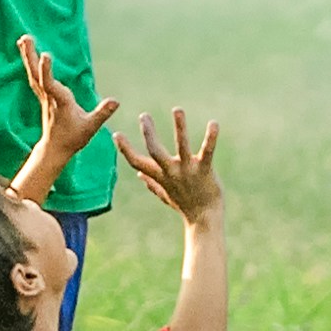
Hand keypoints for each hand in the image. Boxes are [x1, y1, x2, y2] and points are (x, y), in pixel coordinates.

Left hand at [14, 35, 122, 184]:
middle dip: (31, 58)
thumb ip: (102, 113)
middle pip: (37, 75)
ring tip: (23, 39)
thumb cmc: (73, 138)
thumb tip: (116, 101)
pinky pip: (35, 77)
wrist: (55, 148)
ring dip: (28, 57)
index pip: (51, 85)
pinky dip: (31, 64)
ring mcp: (44, 96)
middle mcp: (49, 97)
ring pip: (34, 74)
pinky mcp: (44, 96)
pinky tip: (28, 53)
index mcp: (60, 102)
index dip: (47, 70)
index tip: (45, 54)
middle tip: (25, 38)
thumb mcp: (90, 127)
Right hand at [118, 108, 222, 224]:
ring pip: (181, 145)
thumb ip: (152, 183)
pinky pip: (208, 151)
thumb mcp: (165, 194)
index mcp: (160, 176)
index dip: (125, 149)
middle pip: (154, 150)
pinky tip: (213, 123)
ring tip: (177, 109)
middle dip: (148, 132)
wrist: (204, 220)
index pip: (136, 162)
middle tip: (143, 116)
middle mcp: (171, 172)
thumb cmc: (185, 205)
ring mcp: (187, 170)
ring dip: (179, 127)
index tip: (116, 134)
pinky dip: (211, 137)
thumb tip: (139, 174)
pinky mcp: (205, 170)